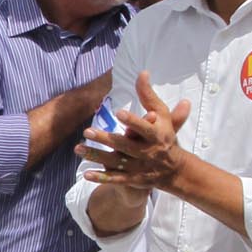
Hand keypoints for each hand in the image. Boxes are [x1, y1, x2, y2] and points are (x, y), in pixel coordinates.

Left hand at [92, 70, 191, 186]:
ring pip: (115, 162)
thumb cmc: (165, 136)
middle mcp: (147, 152)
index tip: (118, 113)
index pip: (144, 128)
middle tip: (87, 130)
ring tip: (78, 148)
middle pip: (124, 145)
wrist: (174, 169)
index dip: (133, 121)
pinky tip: (85, 174)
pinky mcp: (132, 178)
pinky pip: (115, 179)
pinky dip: (101, 177)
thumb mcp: (162, 115)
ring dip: (96, 156)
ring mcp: (138, 167)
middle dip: (106, 139)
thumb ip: (149, 96)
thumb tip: (142, 72)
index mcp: (156, 136)